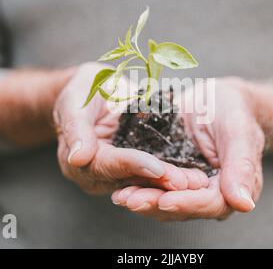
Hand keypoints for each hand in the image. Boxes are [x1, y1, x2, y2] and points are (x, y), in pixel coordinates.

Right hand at [53, 62, 208, 194]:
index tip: (157, 167)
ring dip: (171, 181)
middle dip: (159, 181)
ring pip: (145, 180)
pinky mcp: (135, 166)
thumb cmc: (82, 90)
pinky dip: (174, 172)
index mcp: (77, 161)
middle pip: (129, 180)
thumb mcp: (74, 101)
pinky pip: (154, 171)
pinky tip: (196, 175)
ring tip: (198, 181)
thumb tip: (78, 157)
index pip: (107, 165)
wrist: (97, 90)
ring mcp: (118, 172)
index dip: (132, 165)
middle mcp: (98, 174)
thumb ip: (76, 127)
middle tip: (187, 182)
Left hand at [112, 78, 264, 218]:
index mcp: (234, 186)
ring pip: (166, 201)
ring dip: (144, 200)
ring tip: (121, 196)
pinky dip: (139, 186)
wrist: (217, 98)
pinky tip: (121, 186)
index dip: (187, 203)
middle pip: (184, 207)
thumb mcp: (238, 130)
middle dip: (156, 203)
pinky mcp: (172, 177)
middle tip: (131, 200)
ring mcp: (190, 186)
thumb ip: (241, 165)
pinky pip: (155, 186)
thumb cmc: (233, 110)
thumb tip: (244, 204)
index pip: (211, 203)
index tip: (165, 201)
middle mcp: (212, 193)